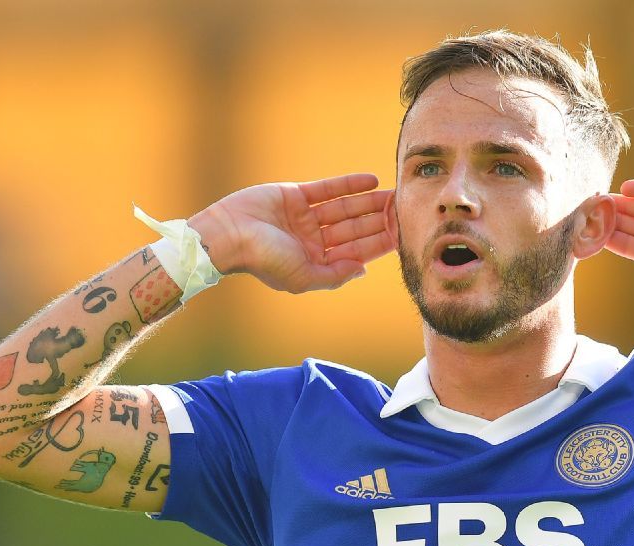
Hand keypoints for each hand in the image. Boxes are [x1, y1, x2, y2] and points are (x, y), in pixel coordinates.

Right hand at [189, 173, 392, 292]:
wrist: (227, 236)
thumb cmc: (263, 261)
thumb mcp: (303, 277)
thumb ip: (335, 275)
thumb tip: (363, 270)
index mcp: (316, 262)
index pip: (356, 251)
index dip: (380, 242)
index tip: (404, 233)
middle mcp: (314, 241)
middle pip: (355, 228)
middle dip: (380, 220)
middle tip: (406, 209)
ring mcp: (305, 218)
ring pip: (345, 209)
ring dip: (369, 202)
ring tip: (394, 193)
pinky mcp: (295, 197)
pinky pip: (327, 189)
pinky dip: (348, 185)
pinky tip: (371, 181)